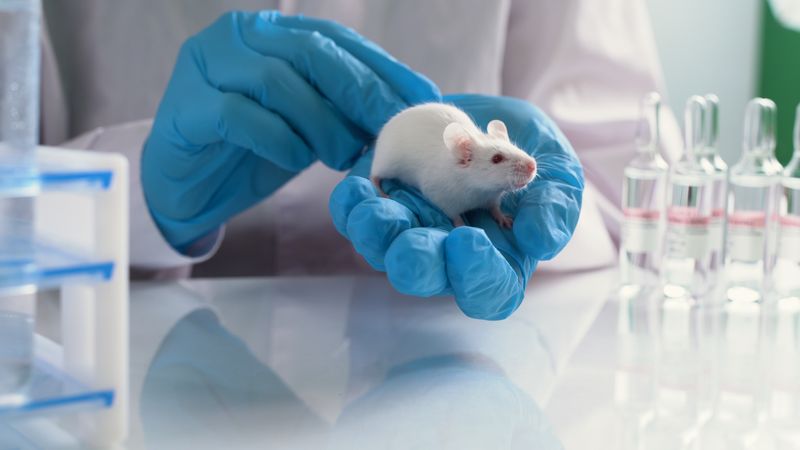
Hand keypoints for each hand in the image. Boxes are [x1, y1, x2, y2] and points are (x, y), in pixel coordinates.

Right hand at [142, 11, 439, 252]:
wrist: (187, 187)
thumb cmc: (253, 151)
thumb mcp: (310, 126)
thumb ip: (346, 110)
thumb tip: (409, 113)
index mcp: (272, 32)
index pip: (338, 40)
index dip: (384, 67)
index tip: (423, 98)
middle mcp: (238, 37)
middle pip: (311, 53)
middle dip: (361, 91)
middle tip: (390, 130)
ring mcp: (205, 66)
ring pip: (277, 80)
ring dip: (322, 122)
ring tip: (345, 155)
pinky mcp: (185, 106)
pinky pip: (238, 115)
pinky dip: (277, 139)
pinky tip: (295, 159)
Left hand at [329, 94, 582, 319]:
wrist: (480, 119)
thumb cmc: (526, 159)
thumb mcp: (558, 175)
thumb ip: (554, 209)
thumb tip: (539, 242)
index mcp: (498, 260)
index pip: (489, 291)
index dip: (476, 277)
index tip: (466, 241)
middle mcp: (449, 255)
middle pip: (430, 277)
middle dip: (417, 264)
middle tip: (411, 246)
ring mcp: (412, 232)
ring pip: (386, 252)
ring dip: (378, 235)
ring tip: (376, 209)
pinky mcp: (382, 208)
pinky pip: (359, 219)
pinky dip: (353, 207)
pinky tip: (357, 188)